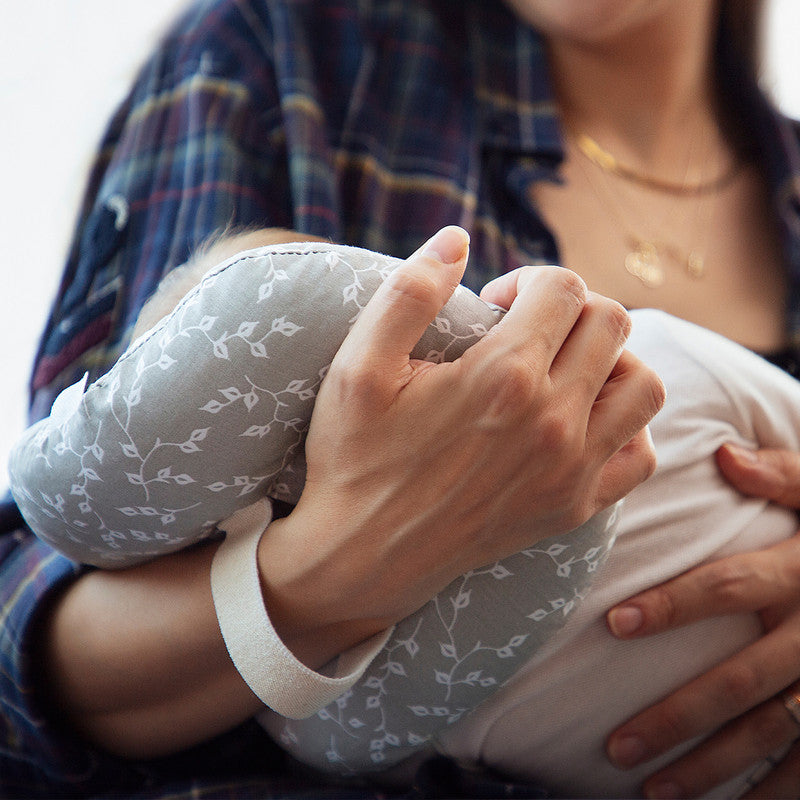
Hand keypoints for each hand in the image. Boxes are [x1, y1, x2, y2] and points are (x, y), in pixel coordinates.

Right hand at [259, 225, 663, 663]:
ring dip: (611, 360)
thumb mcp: (358, 366)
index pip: (563, 288)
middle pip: (611, 323)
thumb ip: (409, 292)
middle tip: (528, 328)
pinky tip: (581, 421)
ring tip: (563, 367)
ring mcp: (571, 470)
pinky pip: (641, 454)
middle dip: (572, 307)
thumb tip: (457, 238)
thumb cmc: (355, 456)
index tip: (496, 305)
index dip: (529, 280)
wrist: (362, 555)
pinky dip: (624, 426)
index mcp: (503, 375)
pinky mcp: (574, 507)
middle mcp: (553, 421)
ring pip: (643, 384)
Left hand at [605, 443, 799, 798]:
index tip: (613, 624)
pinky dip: (772, 792)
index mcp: (799, 572)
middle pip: (738, 680)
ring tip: (653, 790)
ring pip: (769, 732)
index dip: (670, 605)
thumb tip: (723, 454)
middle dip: (676, 715)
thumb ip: (782, 473)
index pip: (726, 587)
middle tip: (616, 745)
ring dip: (712, 766)